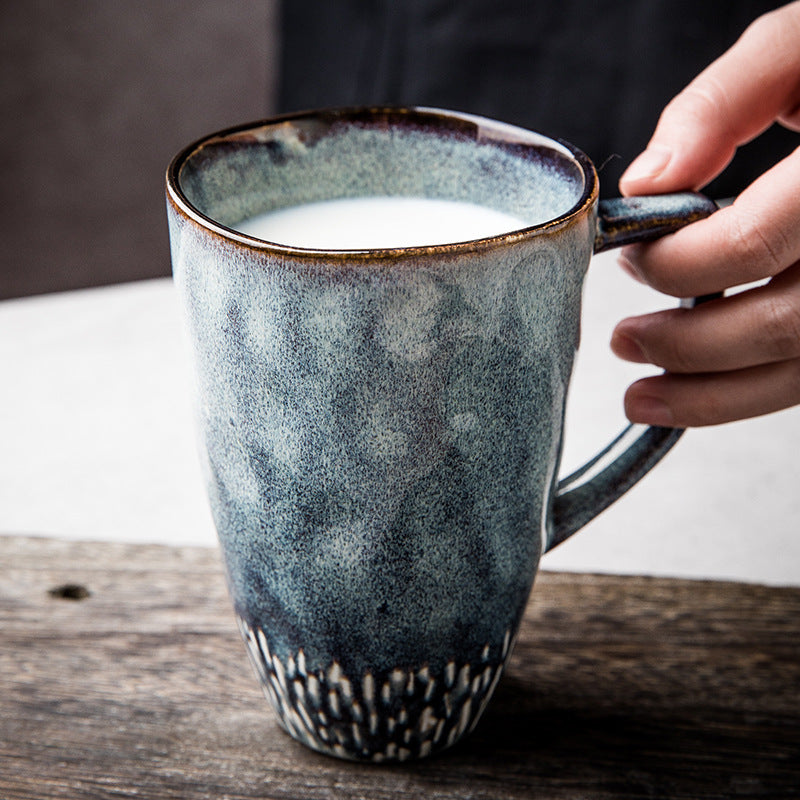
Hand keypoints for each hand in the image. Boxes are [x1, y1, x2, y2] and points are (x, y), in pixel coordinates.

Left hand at [612, 1, 799, 426]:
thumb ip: (722, 102)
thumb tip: (647, 181)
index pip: (750, 244)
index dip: (674, 264)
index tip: (630, 259)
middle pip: (780, 324)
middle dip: (685, 345)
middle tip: (624, 341)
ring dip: (713, 396)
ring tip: (642, 397)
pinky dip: (755, 391)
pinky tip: (706, 391)